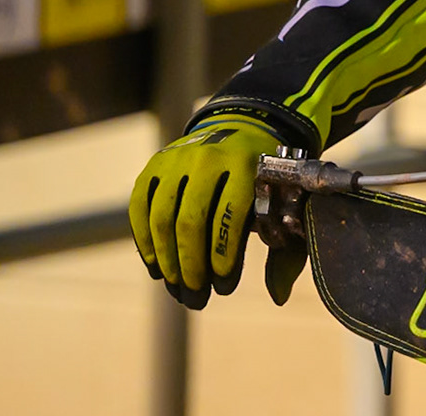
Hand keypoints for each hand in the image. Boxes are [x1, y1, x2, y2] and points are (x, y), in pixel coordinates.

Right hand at [129, 113, 298, 308]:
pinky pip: (140, 207)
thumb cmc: (266, 178)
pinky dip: (144, 241)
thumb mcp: (283, 203)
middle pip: (190, 221)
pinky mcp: (155, 164)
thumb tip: (279, 297)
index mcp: (246, 163)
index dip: (224, 256)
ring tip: (176, 286)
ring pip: (161, 217)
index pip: (229, 216)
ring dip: (166, 259)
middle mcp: (208, 156)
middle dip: (190, 265)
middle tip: (195, 295)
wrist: (244, 127)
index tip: (223, 286)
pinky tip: (155, 266)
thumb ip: (285, 248)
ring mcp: (177, 158)